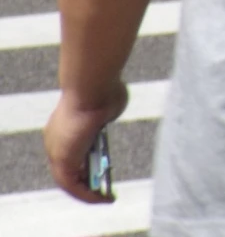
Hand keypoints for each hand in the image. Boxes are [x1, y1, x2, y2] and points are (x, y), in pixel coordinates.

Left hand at [44, 85, 125, 202]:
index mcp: (64, 125)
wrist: (93, 87)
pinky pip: (72, 185)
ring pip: (70, 178)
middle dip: (87, 180)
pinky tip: (103, 198)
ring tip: (106, 198)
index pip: (72, 149)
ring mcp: (56, 150)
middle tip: (103, 189)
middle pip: (70, 167)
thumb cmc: (103, 90)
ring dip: (88, 191)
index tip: (99, 170)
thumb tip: (108, 115)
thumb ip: (105, 115)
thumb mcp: (106, 105)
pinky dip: (87, 194)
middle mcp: (55, 140)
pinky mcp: (62, 161)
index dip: (84, 162)